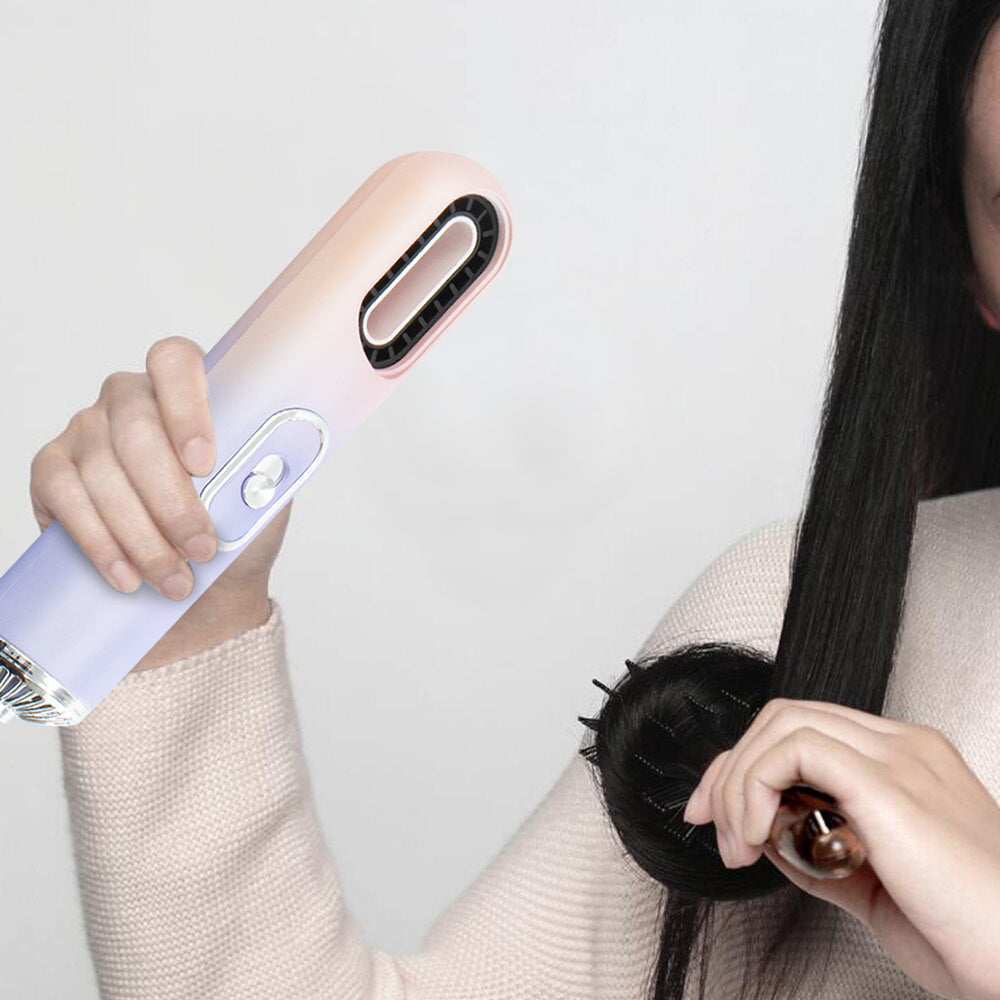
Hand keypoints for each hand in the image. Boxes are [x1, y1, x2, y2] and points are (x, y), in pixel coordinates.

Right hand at [28, 335, 293, 667]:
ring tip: (174, 578)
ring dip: (142, 535)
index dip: (187, 409)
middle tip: (201, 548)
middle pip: (139, 432)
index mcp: (188, 389)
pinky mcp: (53, 470)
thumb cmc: (236, 530)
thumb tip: (260, 473)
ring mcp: (87, 429)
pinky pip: (66, 498)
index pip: (176, 362)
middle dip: (172, 500)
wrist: (207, 582)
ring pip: (104, 473)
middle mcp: (131, 398)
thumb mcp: (261, 499)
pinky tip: (127, 574)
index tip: (205, 463)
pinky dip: (100, 543)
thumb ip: (259, 475)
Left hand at [681, 697, 999, 999]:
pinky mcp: (888, 782)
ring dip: (739, 781)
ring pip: (784, 724)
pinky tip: (761, 836)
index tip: (718, 813)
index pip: (805, 733)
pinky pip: (796, 748)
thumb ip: (822, 852)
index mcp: (908, 765)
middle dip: (730, 767)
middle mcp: (904, 748)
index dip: (748, 765)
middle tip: (710, 824)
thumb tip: (767, 834)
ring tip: (739, 844)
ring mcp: (900, 758)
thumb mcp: (876, 886)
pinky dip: (758, 785)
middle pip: (786, 718)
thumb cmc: (967, 937)